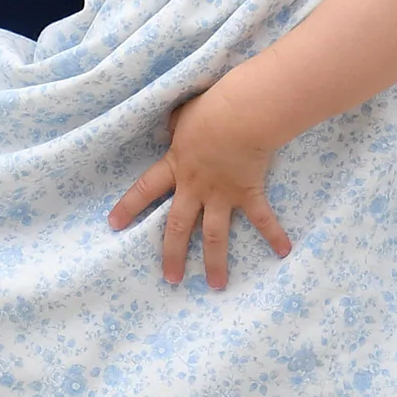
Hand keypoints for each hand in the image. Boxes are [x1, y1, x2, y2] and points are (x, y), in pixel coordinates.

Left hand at [108, 87, 290, 288]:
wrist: (241, 115)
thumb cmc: (210, 110)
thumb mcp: (182, 115)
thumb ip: (175, 126)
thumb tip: (171, 128)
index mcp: (176, 166)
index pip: (145, 189)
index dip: (128, 206)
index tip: (113, 225)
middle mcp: (195, 187)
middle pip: (177, 226)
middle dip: (171, 254)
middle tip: (170, 279)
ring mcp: (222, 194)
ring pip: (214, 236)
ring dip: (215, 262)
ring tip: (216, 286)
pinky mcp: (248, 193)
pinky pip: (262, 219)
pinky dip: (275, 235)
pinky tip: (284, 252)